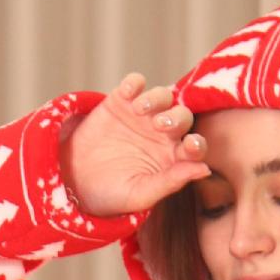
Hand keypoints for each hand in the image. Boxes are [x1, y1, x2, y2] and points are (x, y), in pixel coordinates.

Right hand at [59, 71, 212, 218]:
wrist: (74, 182)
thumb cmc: (111, 195)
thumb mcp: (141, 194)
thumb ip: (172, 181)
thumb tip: (205, 169)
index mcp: (173, 158)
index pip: (195, 146)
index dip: (197, 144)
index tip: (190, 146)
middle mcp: (162, 134)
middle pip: (182, 116)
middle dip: (175, 118)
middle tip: (161, 126)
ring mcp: (142, 116)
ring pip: (162, 96)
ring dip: (156, 99)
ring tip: (141, 110)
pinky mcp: (121, 101)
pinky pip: (135, 84)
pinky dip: (134, 84)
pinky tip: (127, 93)